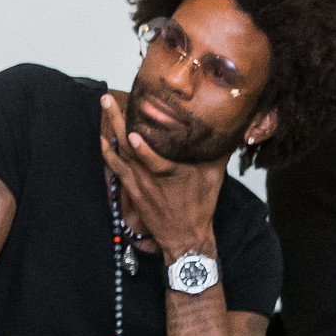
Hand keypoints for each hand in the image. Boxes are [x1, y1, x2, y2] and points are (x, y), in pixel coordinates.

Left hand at [99, 94, 224, 259]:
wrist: (183, 235)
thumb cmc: (200, 205)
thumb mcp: (214, 177)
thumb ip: (218, 152)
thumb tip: (232, 128)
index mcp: (170, 174)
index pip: (154, 161)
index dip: (142, 149)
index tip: (132, 132)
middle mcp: (148, 178)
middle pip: (127, 147)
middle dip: (116, 121)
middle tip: (106, 100)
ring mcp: (136, 183)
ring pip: (117, 154)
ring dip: (108, 131)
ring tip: (103, 108)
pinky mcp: (130, 189)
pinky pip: (115, 166)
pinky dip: (108, 151)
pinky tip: (102, 138)